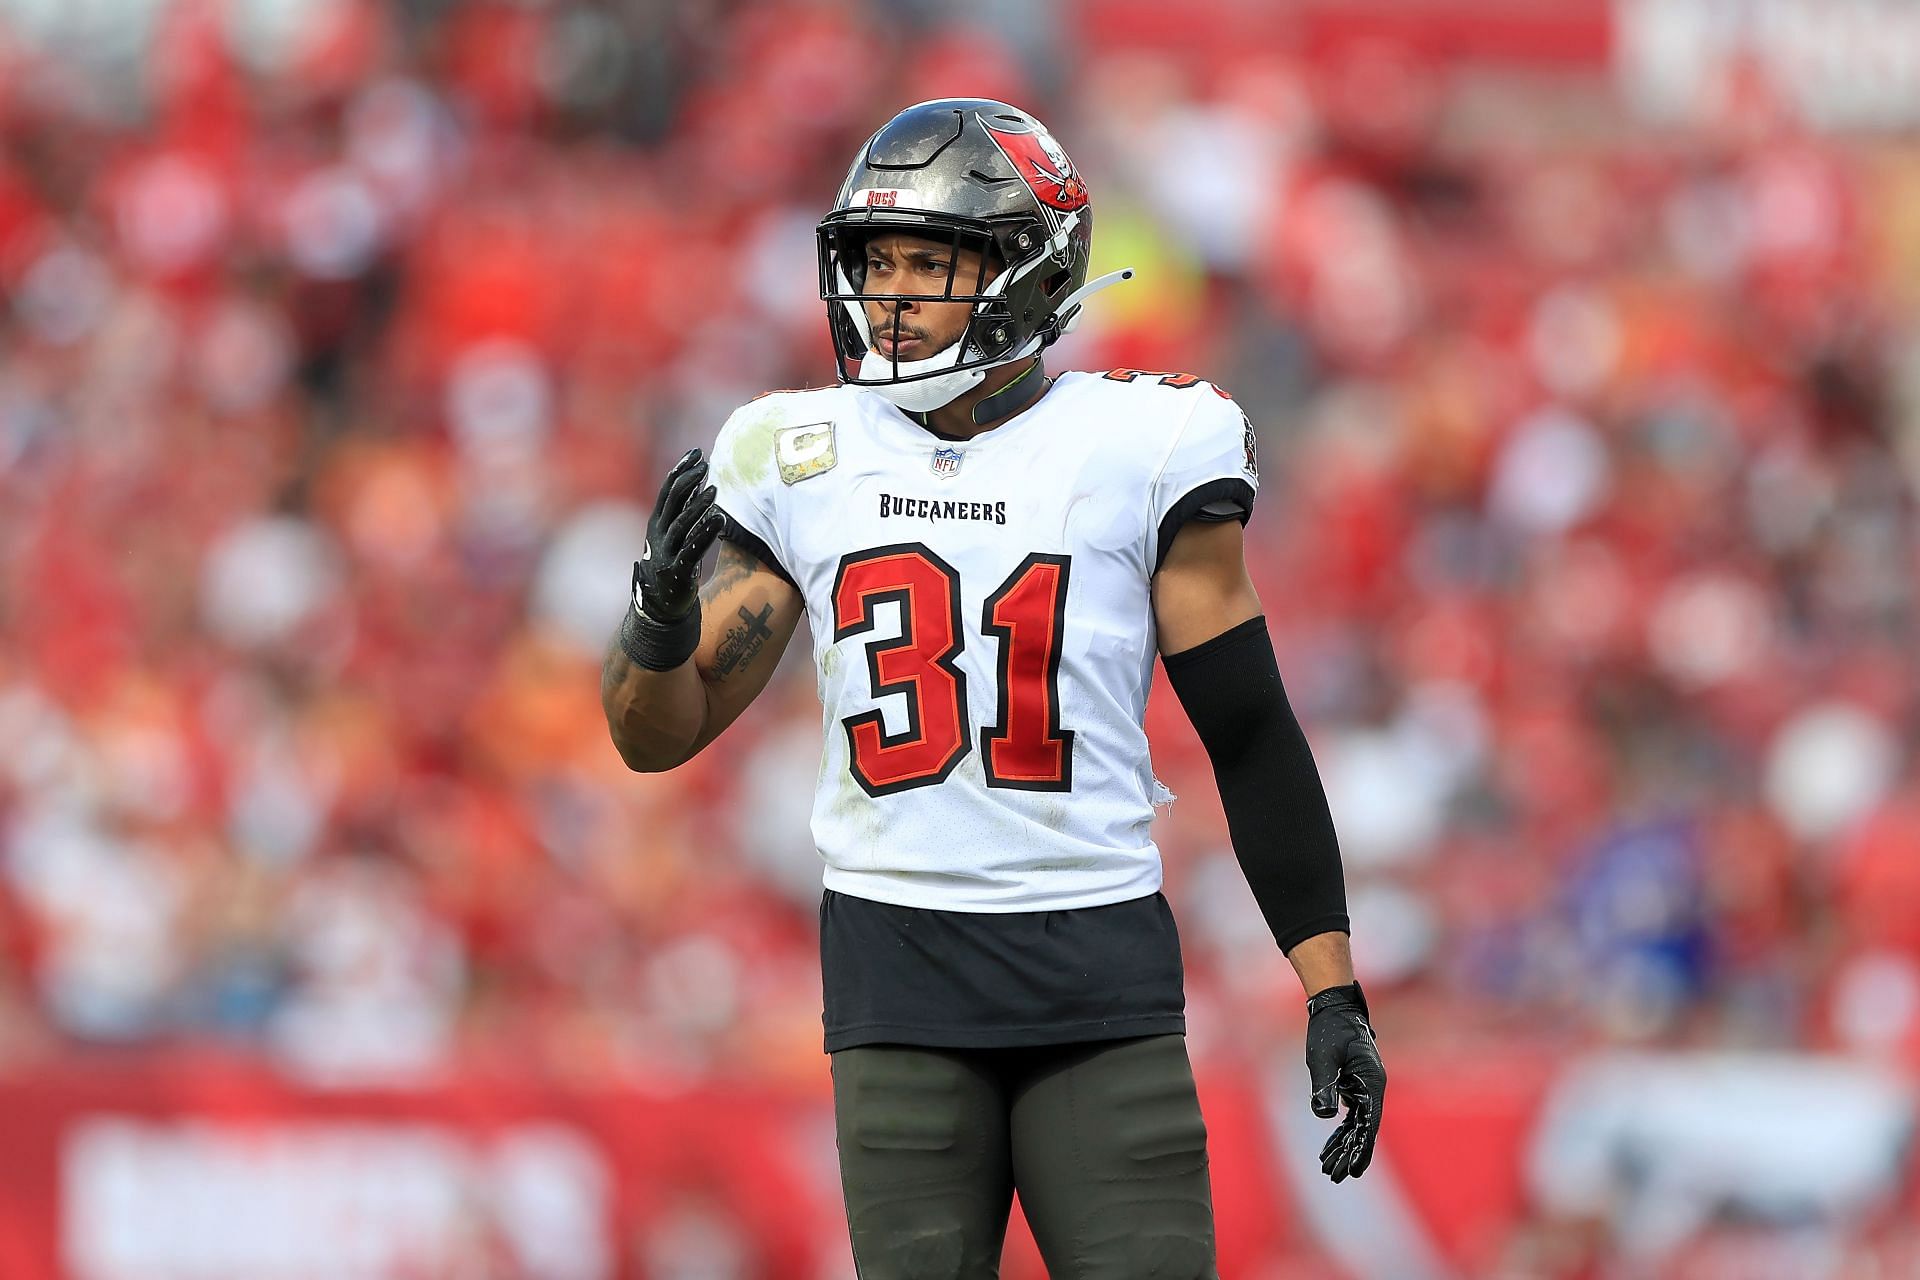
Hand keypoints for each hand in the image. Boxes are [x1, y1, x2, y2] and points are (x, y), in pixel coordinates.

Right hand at [637, 448, 723, 621]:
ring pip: (681, 524)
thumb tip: (700, 483)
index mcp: (657, 523)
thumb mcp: (675, 535)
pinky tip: (720, 519)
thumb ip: (685, 511)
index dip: (681, 470)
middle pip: (672, 502)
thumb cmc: (672, 564)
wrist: (660, 606)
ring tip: (714, 489)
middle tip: (705, 464)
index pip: (667, 490)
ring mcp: (666, 554)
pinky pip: (692, 550)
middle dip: (688, 481)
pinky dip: (705, 533)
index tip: (696, 452)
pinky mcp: (677, 572)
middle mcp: (658, 535)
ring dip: (697, 505)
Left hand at [1305, 982, 1384, 1182]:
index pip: (1369, 1124)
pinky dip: (1339, 1132)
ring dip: (1343, 1146)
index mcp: (1371, 1082)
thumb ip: (1325, 1085)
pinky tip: (1329, 1148)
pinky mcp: (1353, 1086)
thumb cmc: (1330, 1029)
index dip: (1361, 1149)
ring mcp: (1364, 1088)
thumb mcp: (1324, 1056)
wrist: (1334, 1007)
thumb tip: (1325, 1115)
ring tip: (1329, 1169)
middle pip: (1363, 1129)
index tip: (1354, 1170)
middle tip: (1333, 1176)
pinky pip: (1349, 1115)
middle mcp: (1372, 1088)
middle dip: (1349, 1154)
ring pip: (1355, 1125)